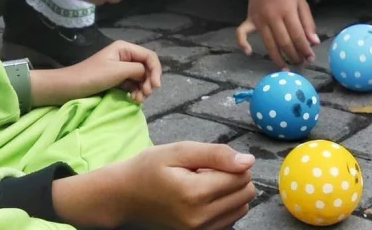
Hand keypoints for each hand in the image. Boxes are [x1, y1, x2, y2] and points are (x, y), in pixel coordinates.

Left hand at [32, 40, 163, 106]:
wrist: (68, 88)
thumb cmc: (91, 76)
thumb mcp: (116, 71)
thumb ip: (137, 70)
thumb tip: (148, 74)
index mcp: (125, 48)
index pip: (149, 56)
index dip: (156, 70)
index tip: (155, 86)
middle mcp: (125, 56)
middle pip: (147, 68)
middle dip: (149, 81)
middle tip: (144, 95)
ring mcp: (121, 68)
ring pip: (141, 78)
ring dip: (143, 89)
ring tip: (137, 100)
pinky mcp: (116, 79)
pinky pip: (132, 85)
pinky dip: (135, 92)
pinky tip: (132, 99)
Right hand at [52, 142, 256, 228]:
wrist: (122, 198)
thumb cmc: (148, 169)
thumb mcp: (179, 151)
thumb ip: (216, 154)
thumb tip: (248, 161)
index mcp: (195, 193)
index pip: (242, 176)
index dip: (231, 162)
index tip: (208, 161)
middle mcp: (200, 219)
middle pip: (246, 193)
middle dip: (233, 177)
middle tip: (205, 172)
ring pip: (241, 208)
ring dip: (229, 193)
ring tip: (202, 185)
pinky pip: (229, 221)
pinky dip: (223, 207)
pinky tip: (202, 199)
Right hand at [237, 0, 318, 67]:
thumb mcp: (301, 2)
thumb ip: (308, 23)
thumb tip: (313, 43)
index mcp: (288, 11)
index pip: (297, 35)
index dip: (305, 49)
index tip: (310, 59)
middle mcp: (273, 17)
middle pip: (284, 42)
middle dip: (293, 56)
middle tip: (300, 63)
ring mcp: (259, 19)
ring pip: (268, 44)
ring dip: (277, 59)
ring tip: (286, 68)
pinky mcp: (249, 19)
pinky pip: (241, 33)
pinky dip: (242, 43)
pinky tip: (249, 53)